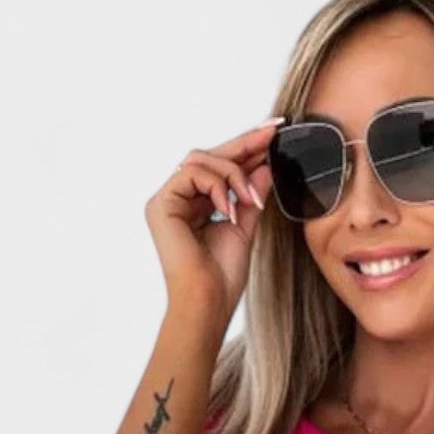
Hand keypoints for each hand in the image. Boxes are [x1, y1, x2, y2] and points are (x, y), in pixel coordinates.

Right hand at [144, 117, 281, 330]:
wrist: (208, 302)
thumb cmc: (222, 276)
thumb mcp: (245, 225)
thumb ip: (251, 195)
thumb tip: (265, 165)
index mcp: (194, 204)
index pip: (220, 167)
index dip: (246, 148)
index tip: (273, 131)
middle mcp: (177, 199)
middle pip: (209, 156)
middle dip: (243, 144)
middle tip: (271, 132)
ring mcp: (167, 200)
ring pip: (201, 159)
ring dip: (232, 172)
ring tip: (250, 199)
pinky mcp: (160, 204)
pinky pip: (191, 172)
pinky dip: (216, 185)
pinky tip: (229, 208)